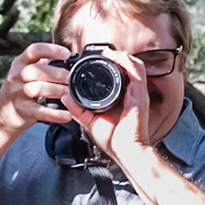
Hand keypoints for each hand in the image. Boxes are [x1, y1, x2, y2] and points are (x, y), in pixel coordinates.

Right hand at [0, 42, 73, 131]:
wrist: (2, 114)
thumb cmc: (20, 90)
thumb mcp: (26, 72)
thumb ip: (43, 64)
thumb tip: (67, 58)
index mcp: (20, 63)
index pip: (34, 50)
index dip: (51, 50)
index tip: (67, 54)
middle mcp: (16, 76)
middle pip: (36, 70)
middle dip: (58, 74)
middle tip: (71, 78)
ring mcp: (17, 94)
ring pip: (38, 89)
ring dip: (57, 90)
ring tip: (70, 94)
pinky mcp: (22, 111)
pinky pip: (40, 112)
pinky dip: (55, 114)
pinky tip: (67, 115)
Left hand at [67, 47, 151, 165]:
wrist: (127, 152)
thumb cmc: (114, 141)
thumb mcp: (91, 122)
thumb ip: (78, 109)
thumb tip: (65, 97)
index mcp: (124, 98)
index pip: (121, 74)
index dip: (112, 64)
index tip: (96, 59)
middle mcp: (133, 93)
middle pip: (129, 65)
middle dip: (116, 56)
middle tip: (102, 52)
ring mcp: (138, 93)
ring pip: (134, 64)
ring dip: (122, 56)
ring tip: (107, 52)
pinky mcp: (140, 96)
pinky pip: (137, 72)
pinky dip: (127, 62)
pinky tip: (115, 58)